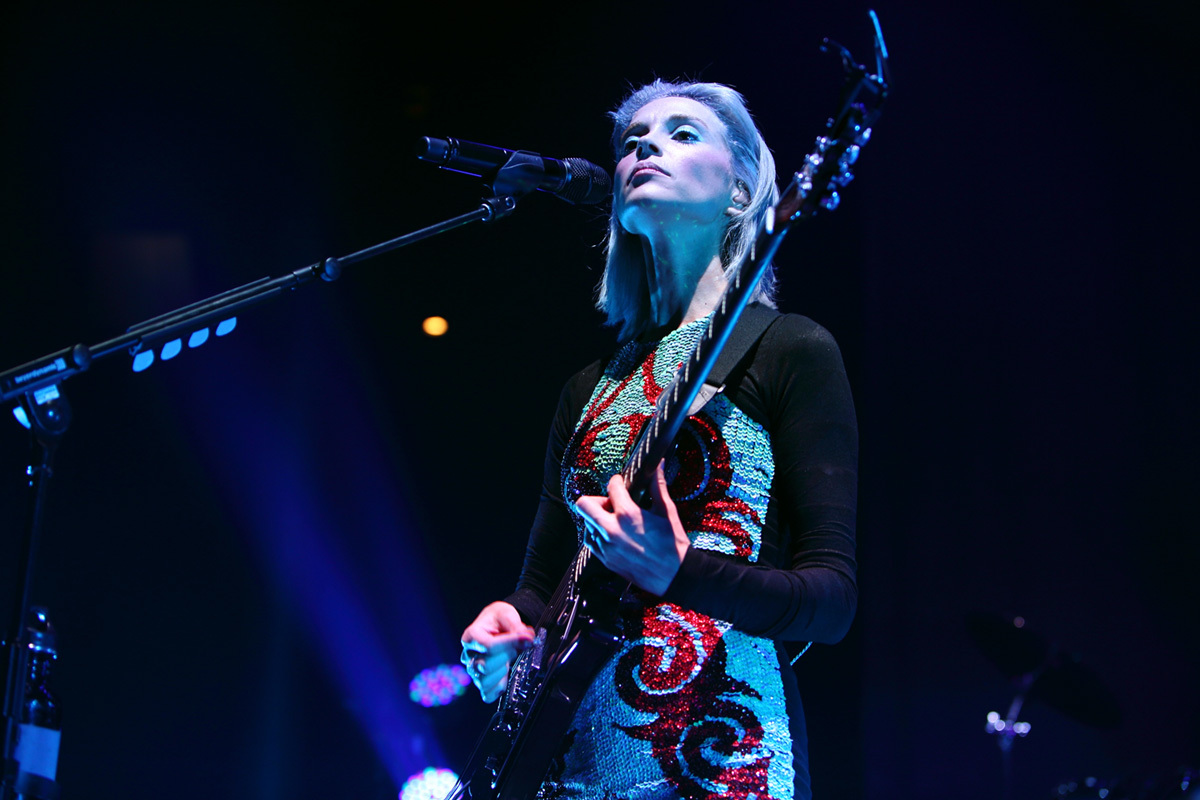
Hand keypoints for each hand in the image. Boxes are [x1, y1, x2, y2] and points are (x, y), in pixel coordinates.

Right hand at [460, 601, 534, 702]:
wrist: (496, 624)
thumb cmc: (499, 619)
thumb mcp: (507, 614)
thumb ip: (516, 627)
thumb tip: (527, 638)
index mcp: (471, 636)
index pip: (488, 646)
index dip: (510, 643)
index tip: (527, 638)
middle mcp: (469, 655)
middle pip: (485, 666)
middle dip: (506, 656)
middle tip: (516, 647)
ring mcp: (473, 670)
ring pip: (484, 682)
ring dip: (503, 672)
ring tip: (508, 659)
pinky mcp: (482, 681)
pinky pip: (487, 695)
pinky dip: (499, 688)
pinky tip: (506, 675)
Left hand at [574, 462, 689, 595]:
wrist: (675, 575)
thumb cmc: (673, 544)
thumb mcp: (666, 511)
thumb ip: (657, 486)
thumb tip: (657, 466)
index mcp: (628, 515)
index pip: (611, 486)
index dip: (617, 481)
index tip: (620, 483)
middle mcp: (612, 530)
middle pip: (584, 504)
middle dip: (596, 499)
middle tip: (612, 504)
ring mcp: (606, 547)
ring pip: (586, 523)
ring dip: (598, 519)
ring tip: (616, 522)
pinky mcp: (605, 560)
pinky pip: (591, 541)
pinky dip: (599, 535)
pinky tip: (614, 535)